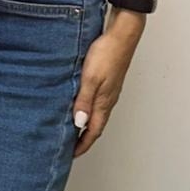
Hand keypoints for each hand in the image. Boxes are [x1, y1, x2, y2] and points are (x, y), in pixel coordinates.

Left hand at [72, 14, 143, 156]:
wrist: (121, 36)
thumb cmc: (106, 54)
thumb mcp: (90, 78)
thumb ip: (84, 100)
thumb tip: (78, 123)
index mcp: (104, 102)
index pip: (93, 131)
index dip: (82, 144)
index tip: (71, 154)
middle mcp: (108, 100)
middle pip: (95, 125)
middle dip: (83, 137)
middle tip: (69, 144)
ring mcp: (108, 91)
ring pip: (96, 113)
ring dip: (84, 122)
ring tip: (70, 126)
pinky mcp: (107, 81)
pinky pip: (96, 101)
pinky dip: (86, 107)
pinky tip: (78, 102)